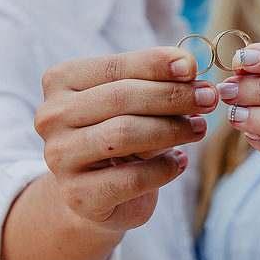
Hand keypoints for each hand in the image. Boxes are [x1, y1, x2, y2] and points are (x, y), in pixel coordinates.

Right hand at [36, 47, 217, 231]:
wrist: (94, 193)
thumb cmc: (118, 134)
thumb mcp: (133, 102)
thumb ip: (153, 82)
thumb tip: (190, 68)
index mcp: (60, 82)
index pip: (115, 67)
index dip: (157, 64)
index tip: (194, 67)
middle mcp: (51, 116)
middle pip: (121, 98)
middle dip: (172, 96)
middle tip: (208, 98)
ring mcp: (59, 157)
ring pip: (124, 134)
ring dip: (172, 129)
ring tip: (199, 128)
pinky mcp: (78, 195)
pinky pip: (131, 178)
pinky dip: (164, 168)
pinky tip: (180, 162)